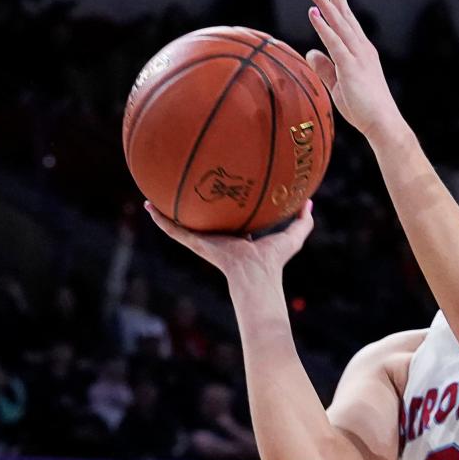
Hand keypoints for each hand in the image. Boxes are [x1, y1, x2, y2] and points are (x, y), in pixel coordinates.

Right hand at [145, 199, 314, 282]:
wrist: (256, 273)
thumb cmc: (274, 259)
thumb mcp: (293, 236)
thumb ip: (303, 220)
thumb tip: (310, 202)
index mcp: (237, 236)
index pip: (229, 220)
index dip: (225, 207)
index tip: (221, 191)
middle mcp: (218, 237)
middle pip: (202, 218)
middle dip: (193, 205)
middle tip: (184, 186)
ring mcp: (204, 240)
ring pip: (181, 223)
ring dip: (167, 210)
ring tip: (153, 195)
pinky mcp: (195, 242)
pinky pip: (172, 229)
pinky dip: (160, 219)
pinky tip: (148, 205)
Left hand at [306, 0, 397, 138]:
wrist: (383, 124)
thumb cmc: (365, 109)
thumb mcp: (339, 85)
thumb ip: (325, 67)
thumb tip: (311, 52)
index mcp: (361, 51)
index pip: (346, 21)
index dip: (336, 1)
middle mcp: (362, 48)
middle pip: (345, 14)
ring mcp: (358, 56)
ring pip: (339, 24)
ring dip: (325, 3)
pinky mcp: (351, 67)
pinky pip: (334, 42)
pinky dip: (323, 26)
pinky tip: (314, 12)